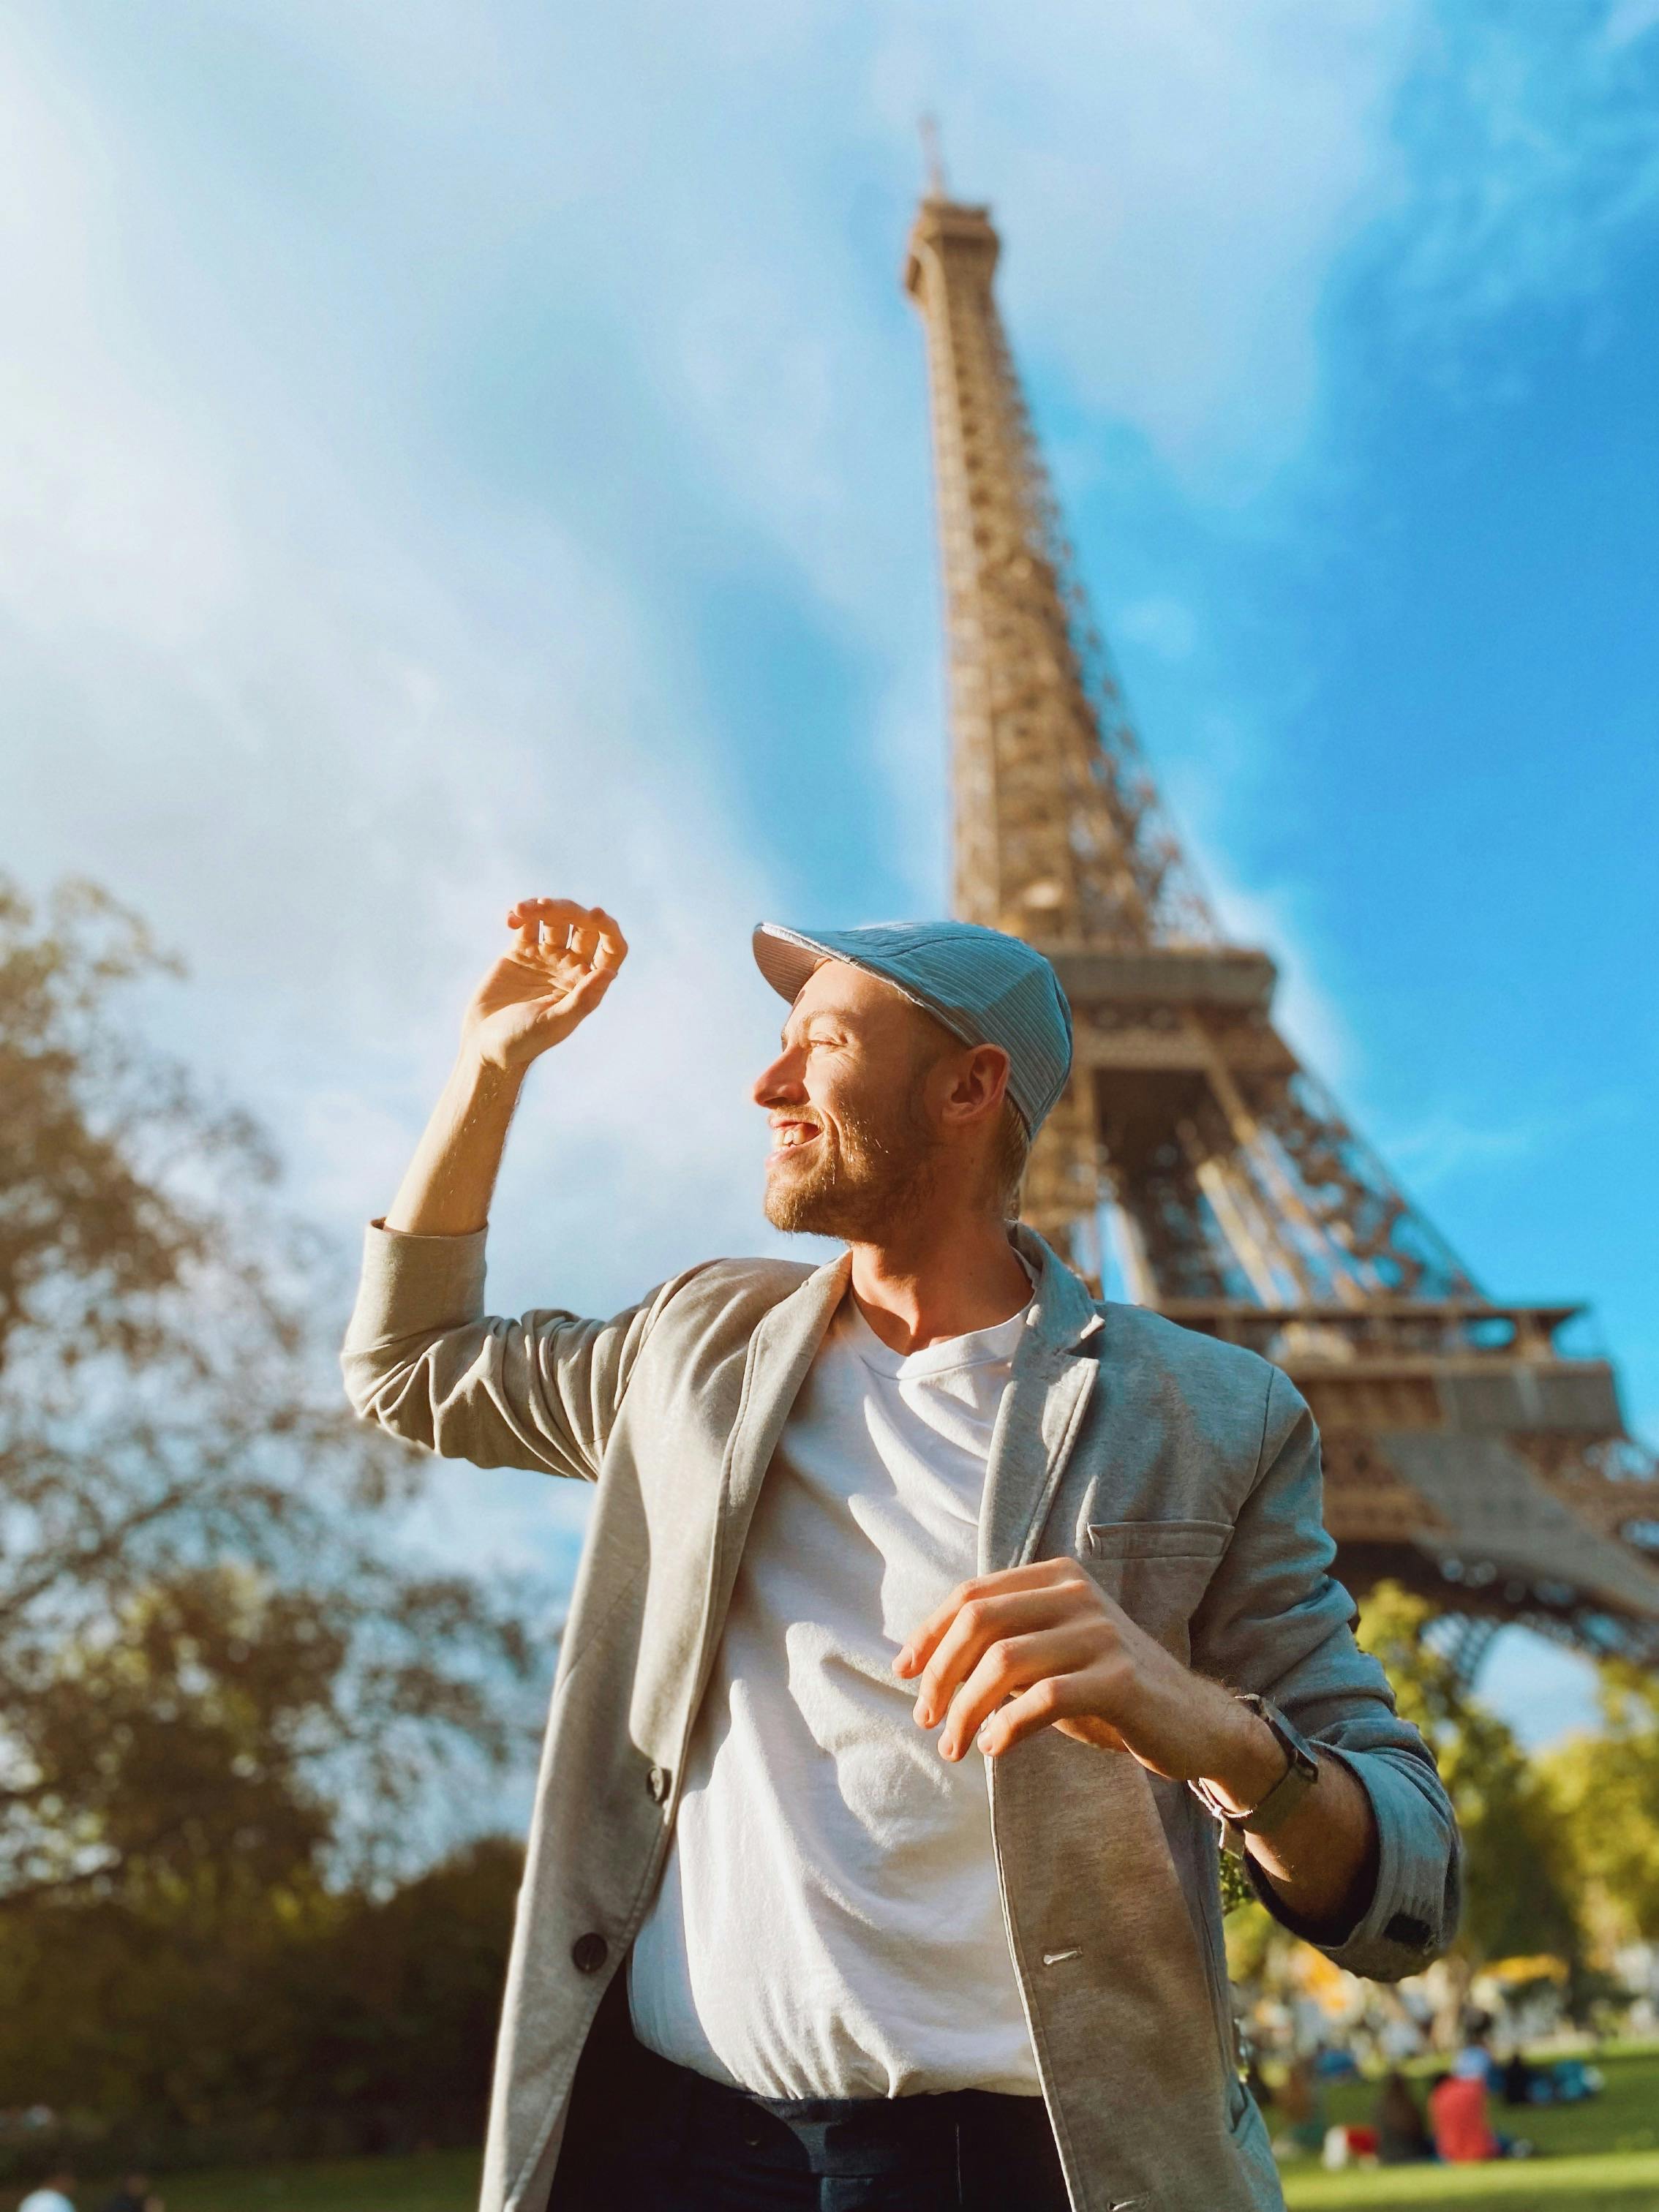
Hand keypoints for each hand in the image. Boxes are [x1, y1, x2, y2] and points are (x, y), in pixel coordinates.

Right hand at [462, 898, 627, 1072]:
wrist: (485, 1045)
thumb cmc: (523, 1042)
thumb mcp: (554, 1023)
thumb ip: (582, 999)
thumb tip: (610, 972)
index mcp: (587, 983)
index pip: (611, 948)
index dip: (609, 929)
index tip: (595, 914)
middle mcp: (571, 966)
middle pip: (583, 926)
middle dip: (569, 911)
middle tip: (546, 908)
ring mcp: (546, 956)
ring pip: (555, 919)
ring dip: (543, 907)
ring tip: (522, 911)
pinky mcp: (520, 951)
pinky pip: (528, 923)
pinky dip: (522, 914)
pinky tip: (511, 917)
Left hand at [893, 1557, 1281, 1800]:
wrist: (1193, 1723)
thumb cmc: (1109, 1692)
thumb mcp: (1051, 1660)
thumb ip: (1002, 1651)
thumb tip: (924, 1668)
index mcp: (1056, 1579)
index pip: (971, 1595)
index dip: (929, 1634)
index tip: (902, 1673)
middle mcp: (1077, 1594)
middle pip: (980, 1621)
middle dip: (940, 1672)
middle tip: (926, 1718)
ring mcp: (1101, 1632)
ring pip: (1005, 1661)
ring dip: (966, 1708)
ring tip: (954, 1745)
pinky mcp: (1121, 1678)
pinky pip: (1045, 1698)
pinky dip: (1009, 1726)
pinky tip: (996, 1747)